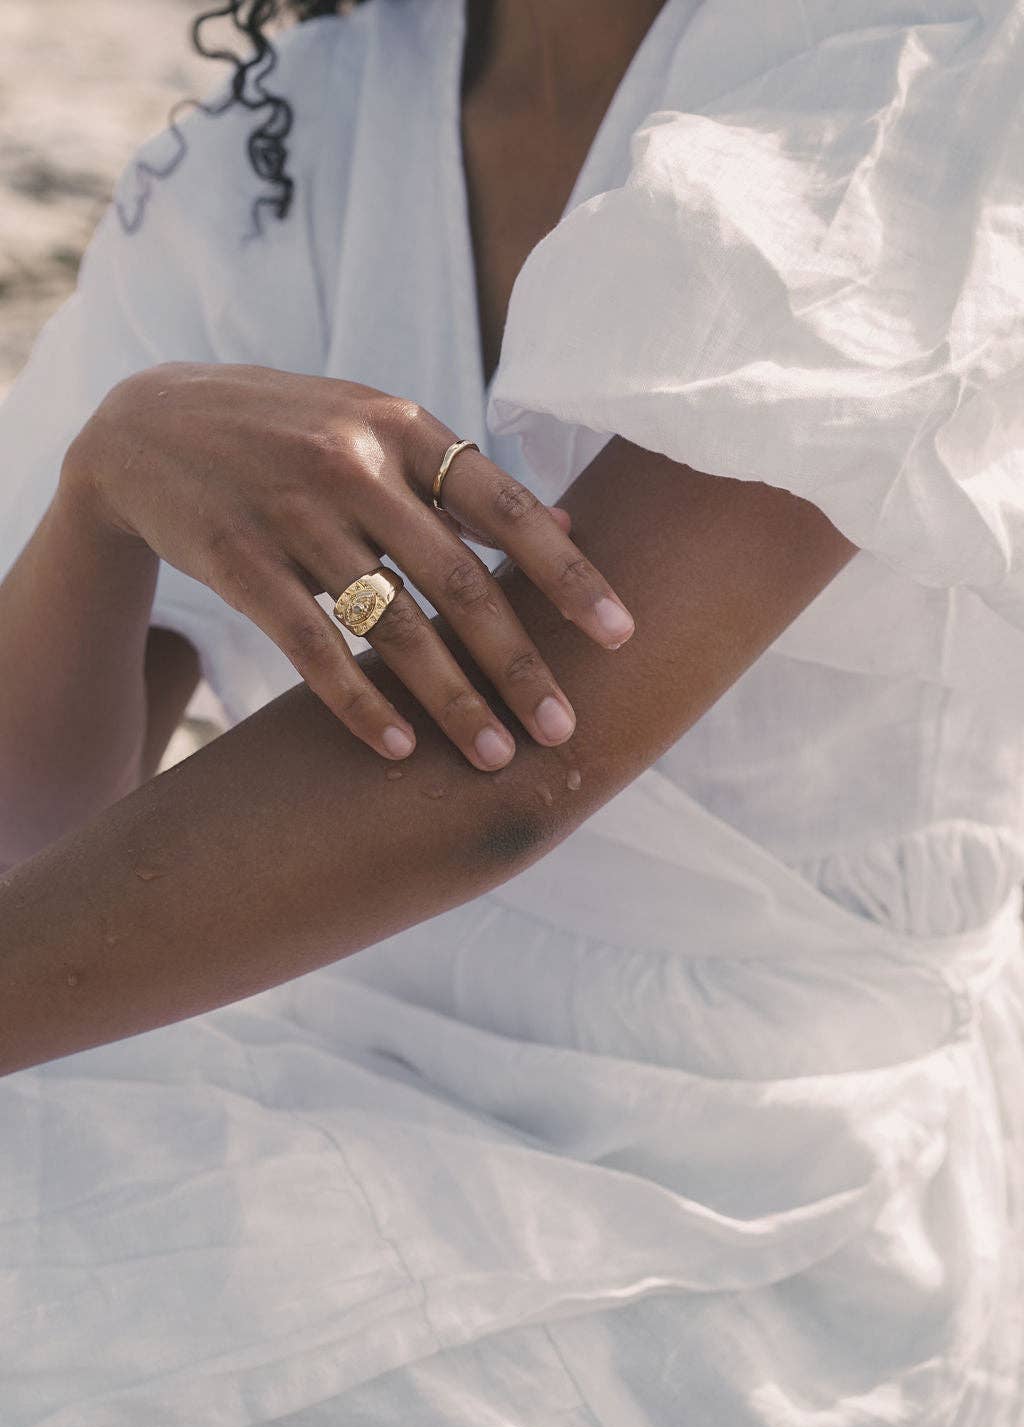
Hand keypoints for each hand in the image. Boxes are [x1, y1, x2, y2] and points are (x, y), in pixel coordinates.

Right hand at [64, 362, 634, 769]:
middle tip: (565, 729)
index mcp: (402, 425)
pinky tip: (399, 750)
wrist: (146, 427)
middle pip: (459, 579)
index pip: (505, 506)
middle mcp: (354, 463)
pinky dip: (359, 703)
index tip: (620, 636)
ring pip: (392, 624)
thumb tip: (570, 531)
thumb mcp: (375, 426)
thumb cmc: (287, 432)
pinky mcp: (239, 562)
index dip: (567, 575)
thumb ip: (461, 480)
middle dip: (519, 661)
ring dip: (452, 699)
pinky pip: (312, 647)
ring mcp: (293, 513)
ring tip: (495, 756)